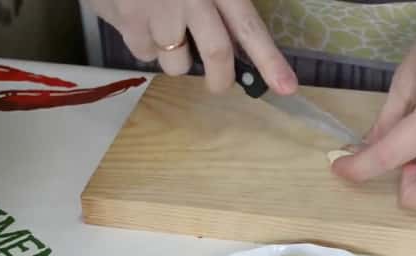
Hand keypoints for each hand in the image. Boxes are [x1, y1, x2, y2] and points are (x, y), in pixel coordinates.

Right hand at [86, 0, 296, 94]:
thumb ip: (223, 5)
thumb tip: (238, 43)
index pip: (249, 27)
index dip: (269, 60)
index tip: (287, 87)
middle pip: (217, 53)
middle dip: (221, 79)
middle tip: (220, 84)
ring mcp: (159, 10)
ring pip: (177, 62)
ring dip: (175, 58)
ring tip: (167, 31)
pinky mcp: (129, 19)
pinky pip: (144, 53)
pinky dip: (146, 46)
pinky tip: (141, 21)